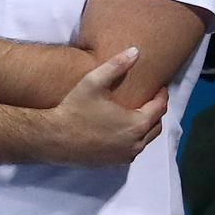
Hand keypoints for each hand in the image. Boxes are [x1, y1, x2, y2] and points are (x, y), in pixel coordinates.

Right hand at [37, 47, 166, 165]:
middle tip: (149, 100)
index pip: (159, 108)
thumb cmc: (74, 109)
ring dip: (145, 127)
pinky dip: (133, 139)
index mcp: (137, 123)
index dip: (161, 95)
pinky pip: (132, 150)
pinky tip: (121, 130)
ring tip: (136, 114)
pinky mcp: (114, 163)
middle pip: (156, 126)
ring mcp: (125, 156)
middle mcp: (136, 143)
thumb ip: (116, 65)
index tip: (159, 87)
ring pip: (145, 140)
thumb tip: (136, 51)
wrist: (53, 138)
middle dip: (156, 112)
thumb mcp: (93, 82)